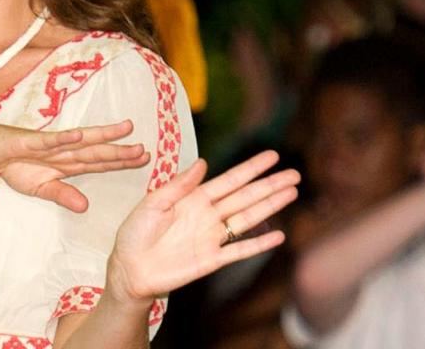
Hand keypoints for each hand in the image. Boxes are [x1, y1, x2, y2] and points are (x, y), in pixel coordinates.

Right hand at [0, 121, 149, 211]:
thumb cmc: (15, 165)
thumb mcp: (41, 188)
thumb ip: (63, 195)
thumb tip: (85, 207)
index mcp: (68, 163)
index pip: (100, 162)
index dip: (121, 161)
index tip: (145, 159)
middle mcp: (64, 151)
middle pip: (97, 151)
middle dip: (121, 151)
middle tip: (146, 150)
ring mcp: (49, 145)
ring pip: (80, 140)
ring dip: (102, 135)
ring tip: (124, 129)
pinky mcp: (31, 141)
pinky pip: (50, 140)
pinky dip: (65, 138)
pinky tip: (80, 135)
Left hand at [105, 151, 299, 304]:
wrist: (129, 268)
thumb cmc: (135, 233)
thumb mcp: (152, 203)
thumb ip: (178, 185)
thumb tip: (203, 163)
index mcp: (194, 198)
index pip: (229, 180)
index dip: (251, 168)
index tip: (271, 156)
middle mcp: (208, 216)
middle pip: (245, 197)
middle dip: (270, 185)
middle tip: (295, 174)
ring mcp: (212, 238)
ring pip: (248, 219)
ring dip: (270, 206)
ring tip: (292, 193)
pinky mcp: (211, 260)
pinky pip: (239, 251)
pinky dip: (258, 244)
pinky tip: (278, 235)